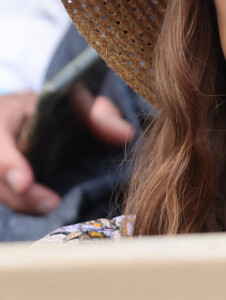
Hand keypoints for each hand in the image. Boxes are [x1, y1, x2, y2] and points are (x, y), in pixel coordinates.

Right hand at [0, 86, 134, 214]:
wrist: (42, 113)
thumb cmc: (58, 104)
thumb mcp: (78, 100)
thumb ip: (99, 114)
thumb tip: (127, 135)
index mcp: (6, 113)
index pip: (0, 141)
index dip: (9, 164)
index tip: (26, 183)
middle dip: (21, 194)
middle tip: (51, 205)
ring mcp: (0, 164)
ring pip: (1, 190)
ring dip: (24, 204)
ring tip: (53, 209)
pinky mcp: (4, 181)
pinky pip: (9, 196)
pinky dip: (26, 205)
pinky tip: (46, 211)